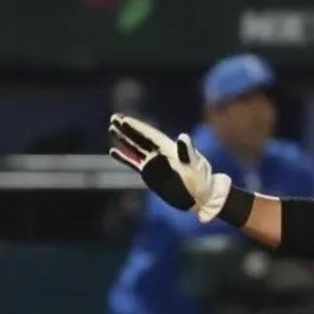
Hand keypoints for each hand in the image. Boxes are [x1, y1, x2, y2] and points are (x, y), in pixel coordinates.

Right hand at [108, 114, 229, 221]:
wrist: (202, 195)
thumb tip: (183, 137)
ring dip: (124, 139)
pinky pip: (134, 163)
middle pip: (140, 138)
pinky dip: (125, 157)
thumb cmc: (201, 178)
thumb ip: (187, 150)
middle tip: (113, 118)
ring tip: (111, 128)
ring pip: (135, 148)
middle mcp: (160, 152)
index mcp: (169, 147)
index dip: (137, 127)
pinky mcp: (151, 174)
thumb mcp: (195, 162)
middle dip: (127, 128)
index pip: (149, 135)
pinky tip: (113, 151)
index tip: (124, 120)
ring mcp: (155, 163)